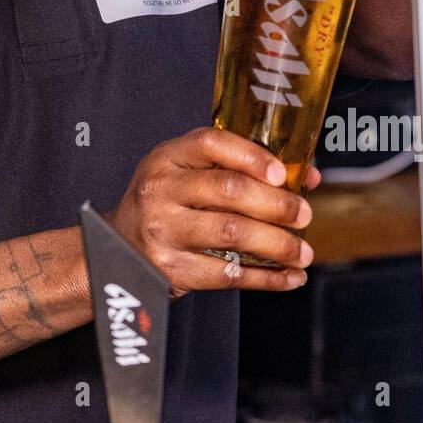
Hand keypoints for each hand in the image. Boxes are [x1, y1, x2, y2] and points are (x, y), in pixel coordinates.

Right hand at [107, 127, 319, 298]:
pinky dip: (267, 278)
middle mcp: (161, 190)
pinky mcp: (172, 269)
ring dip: (278, 244)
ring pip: (232, 233)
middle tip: (304, 215)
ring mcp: (164, 230)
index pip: (211, 144)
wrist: (116, 249)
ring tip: (302, 251)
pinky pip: (228, 274)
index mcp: (167, 158)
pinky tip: (289, 277)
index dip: (251, 155)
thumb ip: (237, 168)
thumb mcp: (184, 173)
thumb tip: (306, 176)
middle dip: (276, 204)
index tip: (281, 173)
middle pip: (228, 190)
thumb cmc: (164, 204)